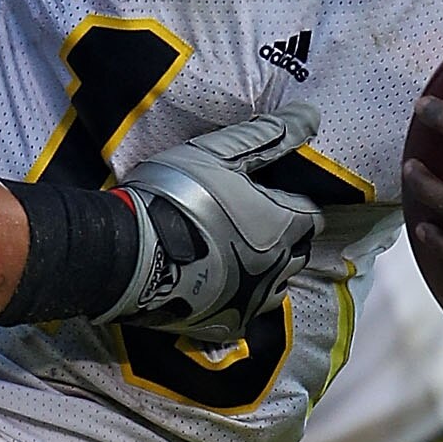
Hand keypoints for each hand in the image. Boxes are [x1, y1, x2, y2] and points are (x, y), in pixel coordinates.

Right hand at [111, 104, 320, 342]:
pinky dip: (238, 301)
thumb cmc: (178, 195)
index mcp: (285, 225)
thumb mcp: (221, 153)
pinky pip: (244, 315)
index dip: (293, 204)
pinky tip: (217, 288)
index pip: (311, 215)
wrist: (130, 255)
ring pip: (276, 288)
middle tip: (251, 225)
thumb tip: (313, 116)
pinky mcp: (226, 325)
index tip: (270, 197)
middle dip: (284, 240)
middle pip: (297, 254)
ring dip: (266, 273)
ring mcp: (253, 301)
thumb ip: (270, 136)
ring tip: (237, 258)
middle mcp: (280, 268)